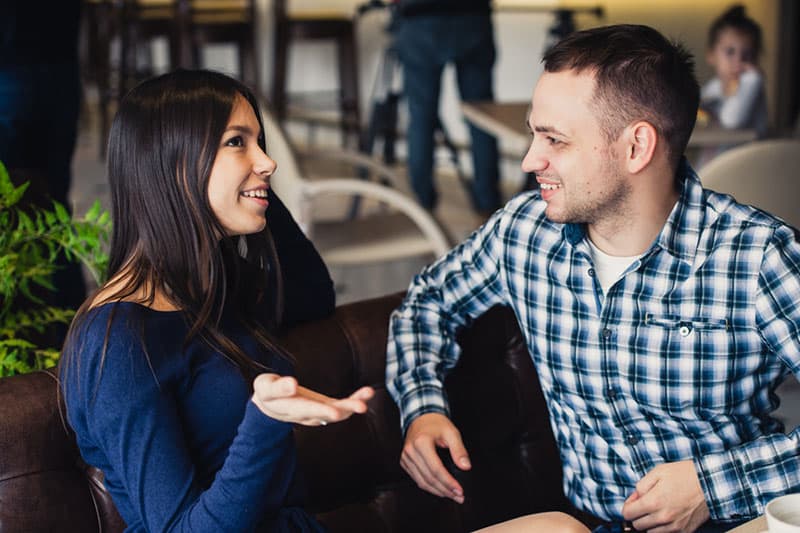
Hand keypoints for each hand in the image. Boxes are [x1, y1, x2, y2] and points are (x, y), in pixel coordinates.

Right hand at [251, 373, 373, 425]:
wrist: (270, 407)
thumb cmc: (267, 393)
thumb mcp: (265, 387)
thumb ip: (277, 388)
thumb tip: (291, 384)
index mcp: (290, 408)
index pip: (306, 409)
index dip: (320, 411)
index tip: (334, 411)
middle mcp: (307, 414)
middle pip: (327, 413)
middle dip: (344, 410)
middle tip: (360, 407)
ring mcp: (318, 412)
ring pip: (338, 412)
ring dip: (354, 404)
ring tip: (367, 395)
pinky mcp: (326, 408)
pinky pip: (343, 406)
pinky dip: (355, 399)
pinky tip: (367, 392)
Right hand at [401, 413, 470, 503]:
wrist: (421, 417)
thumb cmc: (436, 424)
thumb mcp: (452, 433)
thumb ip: (459, 450)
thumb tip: (465, 466)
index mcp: (421, 442)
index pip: (436, 469)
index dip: (448, 482)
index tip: (459, 490)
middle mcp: (411, 451)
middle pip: (429, 478)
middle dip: (445, 490)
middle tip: (458, 496)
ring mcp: (405, 457)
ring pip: (421, 482)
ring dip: (437, 491)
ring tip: (451, 495)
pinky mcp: (404, 462)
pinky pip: (417, 479)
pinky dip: (428, 487)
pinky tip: (439, 489)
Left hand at [621, 460, 709, 532]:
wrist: (710, 484)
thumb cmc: (685, 475)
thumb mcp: (658, 472)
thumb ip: (641, 486)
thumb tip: (634, 498)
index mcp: (653, 501)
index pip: (627, 514)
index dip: (628, 506)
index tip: (633, 502)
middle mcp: (662, 517)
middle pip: (637, 525)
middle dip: (638, 515)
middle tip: (645, 504)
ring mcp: (674, 526)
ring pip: (650, 532)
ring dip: (650, 523)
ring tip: (658, 510)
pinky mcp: (684, 531)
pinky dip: (662, 528)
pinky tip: (667, 516)